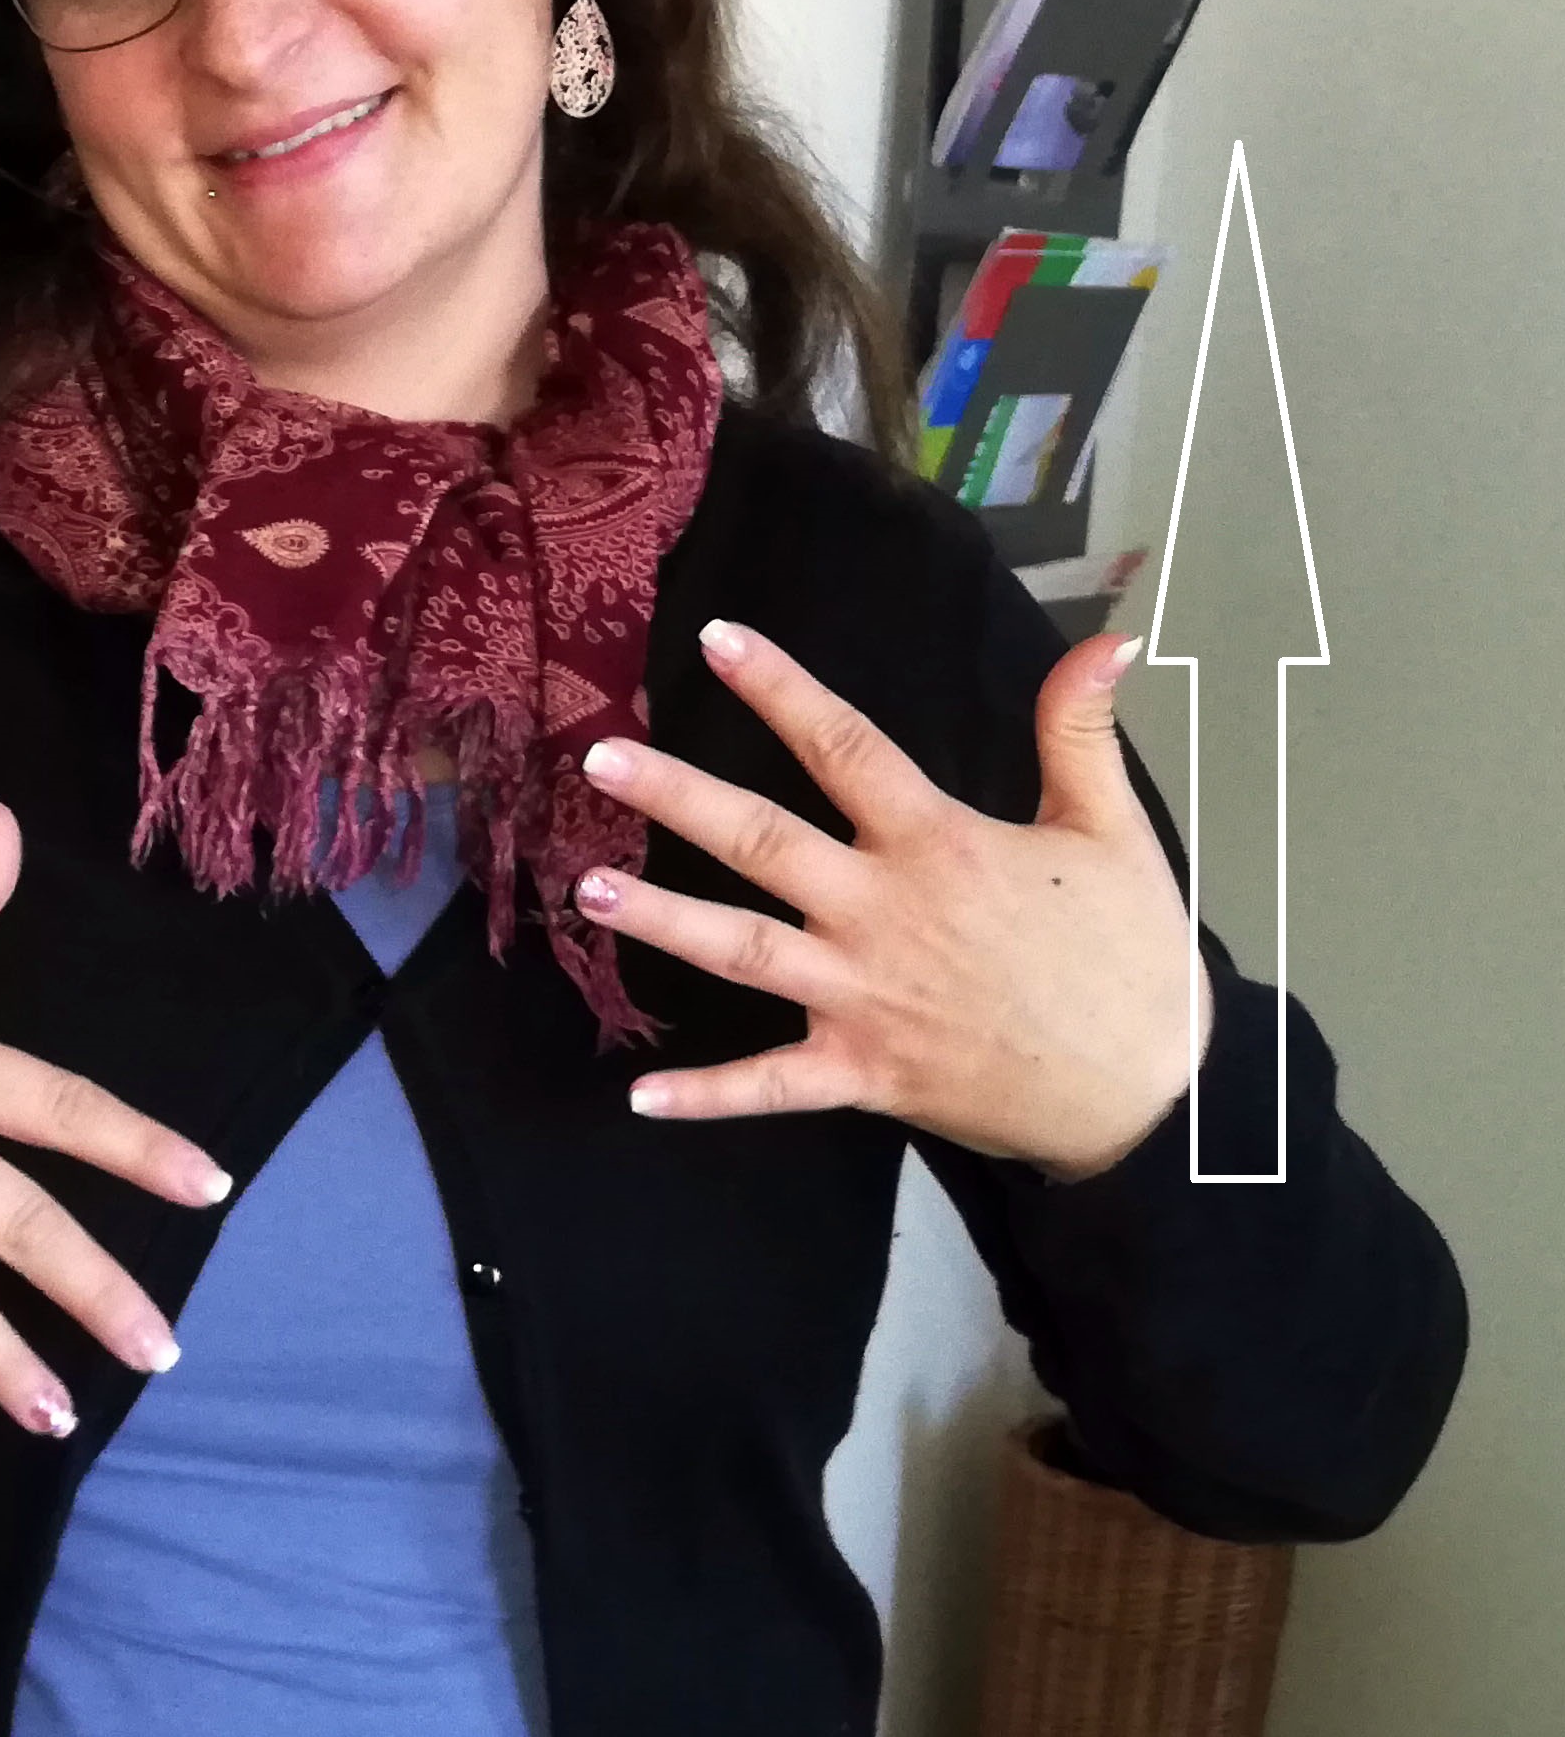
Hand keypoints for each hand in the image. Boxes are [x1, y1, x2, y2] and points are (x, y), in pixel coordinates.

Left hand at [571, 620, 1215, 1179]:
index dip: (780, 689)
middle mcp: (882, 914)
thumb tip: (1107, 640)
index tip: (718, 640)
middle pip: (761, 840)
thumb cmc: (1129, 958)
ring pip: (741, 950)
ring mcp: (862, 998)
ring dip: (662, 919)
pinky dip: (706, 1095)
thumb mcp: (1112, 832)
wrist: (1148, 1091)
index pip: (843, 747)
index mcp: (936, 845)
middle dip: (677, 797)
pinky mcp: (863, 1073)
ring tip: (587, 890)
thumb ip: (1079, 734)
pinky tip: (640, 1096)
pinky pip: (771, 1086)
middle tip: (600, 758)